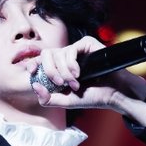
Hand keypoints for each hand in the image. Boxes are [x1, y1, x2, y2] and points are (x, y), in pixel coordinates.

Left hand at [27, 36, 145, 125]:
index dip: (32, 63)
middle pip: (45, 55)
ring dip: (64, 73)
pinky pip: (70, 49)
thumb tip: (34, 85)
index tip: (31, 71)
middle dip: (50, 71)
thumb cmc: (92, 97)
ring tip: (76, 84)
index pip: (39, 61)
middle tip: (60, 84)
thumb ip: (48, 99)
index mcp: (59, 69)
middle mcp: (66, 58)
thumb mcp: (66, 102)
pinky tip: (79, 74)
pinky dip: (71, 64)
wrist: (113, 94)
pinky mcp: (86, 44)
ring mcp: (76, 50)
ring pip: (57, 53)